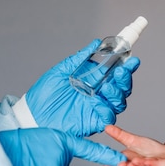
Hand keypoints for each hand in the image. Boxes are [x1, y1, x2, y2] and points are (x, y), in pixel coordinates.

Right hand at [0, 128, 125, 165]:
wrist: (1, 154)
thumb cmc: (22, 143)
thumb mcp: (46, 138)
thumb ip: (62, 149)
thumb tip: (61, 161)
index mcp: (66, 145)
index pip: (90, 150)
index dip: (107, 155)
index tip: (122, 159)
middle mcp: (65, 163)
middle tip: (36, 156)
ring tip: (29, 163)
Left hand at [25, 40, 139, 136]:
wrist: (32, 114)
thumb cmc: (45, 93)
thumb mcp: (62, 71)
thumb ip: (80, 58)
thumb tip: (96, 43)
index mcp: (94, 81)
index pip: (115, 73)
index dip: (126, 67)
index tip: (132, 59)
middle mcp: (98, 94)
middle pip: (122, 88)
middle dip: (125, 79)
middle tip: (121, 71)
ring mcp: (96, 108)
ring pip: (118, 102)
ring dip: (117, 93)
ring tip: (107, 87)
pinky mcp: (91, 122)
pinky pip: (106, 118)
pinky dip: (106, 110)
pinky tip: (97, 102)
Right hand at [102, 125, 164, 165]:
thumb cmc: (149, 150)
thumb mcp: (133, 141)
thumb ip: (120, 136)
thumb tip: (107, 127)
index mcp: (128, 158)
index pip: (117, 163)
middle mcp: (136, 165)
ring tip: (128, 165)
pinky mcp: (159, 165)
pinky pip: (155, 165)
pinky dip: (151, 164)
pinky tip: (146, 162)